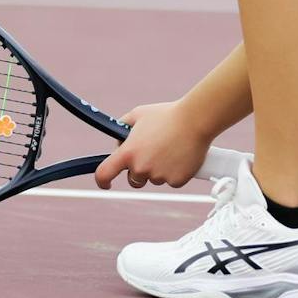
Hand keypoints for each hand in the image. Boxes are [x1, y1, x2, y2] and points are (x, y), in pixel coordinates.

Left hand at [95, 101, 209, 189]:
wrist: (196, 119)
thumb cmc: (167, 114)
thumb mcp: (139, 114)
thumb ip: (124, 126)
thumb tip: (120, 138)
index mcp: (128, 152)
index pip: (104, 173)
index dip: (102, 181)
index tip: (106, 183)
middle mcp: (141, 167)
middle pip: (134, 180)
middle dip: (139, 170)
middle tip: (152, 153)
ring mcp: (159, 176)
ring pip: (154, 179)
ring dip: (159, 168)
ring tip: (171, 148)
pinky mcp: (177, 181)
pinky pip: (171, 180)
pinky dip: (175, 171)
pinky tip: (181, 155)